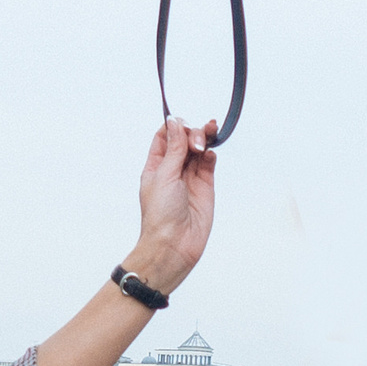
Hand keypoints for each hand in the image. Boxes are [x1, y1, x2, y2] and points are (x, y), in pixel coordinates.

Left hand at [125, 115, 217, 294]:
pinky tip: (210, 153)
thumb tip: (174, 122)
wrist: (174, 244)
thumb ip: (174, 148)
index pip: (165, 137)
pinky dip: (211, 154)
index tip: (180, 122)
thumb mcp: (164, 175)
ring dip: (203, 138)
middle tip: (195, 142)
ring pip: (199, 149)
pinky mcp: (205, 186)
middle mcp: (173, 170)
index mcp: (155, 166)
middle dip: (191, 132)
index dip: (173, 126)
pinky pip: (209, 163)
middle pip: (184, 139)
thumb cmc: (160, 215)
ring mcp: (190, 177)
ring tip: (207, 136)